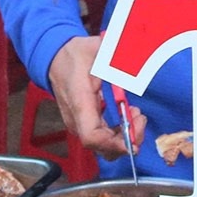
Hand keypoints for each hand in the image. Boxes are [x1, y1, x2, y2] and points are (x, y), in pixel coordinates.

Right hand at [48, 36, 144, 159]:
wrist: (55, 58)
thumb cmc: (75, 54)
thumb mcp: (98, 49)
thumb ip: (118, 55)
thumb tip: (137, 57)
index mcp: (79, 102)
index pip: (92, 136)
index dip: (113, 144)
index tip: (132, 141)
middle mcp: (77, 119)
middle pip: (101, 147)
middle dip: (126, 141)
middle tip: (141, 120)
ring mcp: (79, 123)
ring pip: (103, 146)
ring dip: (124, 137)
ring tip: (137, 116)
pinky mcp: (83, 123)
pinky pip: (102, 138)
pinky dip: (119, 133)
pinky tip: (129, 117)